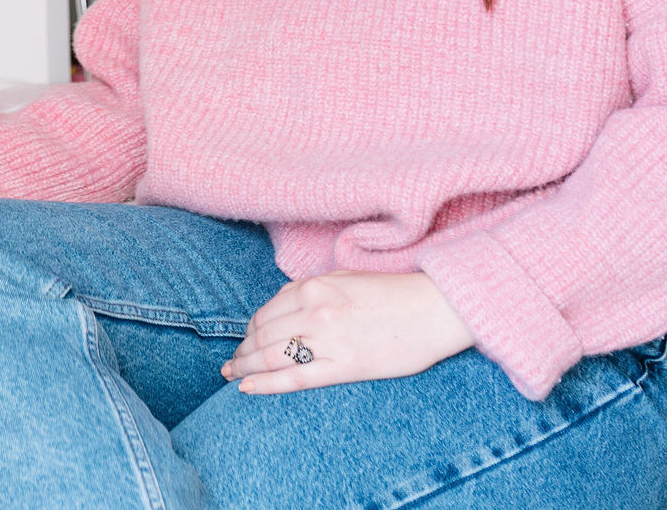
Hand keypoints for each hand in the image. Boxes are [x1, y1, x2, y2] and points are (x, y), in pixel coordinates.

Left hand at [220, 271, 474, 394]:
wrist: (436, 308)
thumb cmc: (393, 292)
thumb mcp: (343, 278)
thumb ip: (309, 290)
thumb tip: (282, 306)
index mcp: (312, 287)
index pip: (265, 313)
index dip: (249, 330)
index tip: (244, 341)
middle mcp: (314, 311)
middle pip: (262, 335)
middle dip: (242, 351)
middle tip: (231, 363)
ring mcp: (328, 340)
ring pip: (271, 356)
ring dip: (246, 367)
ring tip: (233, 375)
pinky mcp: (346, 366)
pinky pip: (295, 378)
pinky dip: (266, 384)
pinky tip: (247, 388)